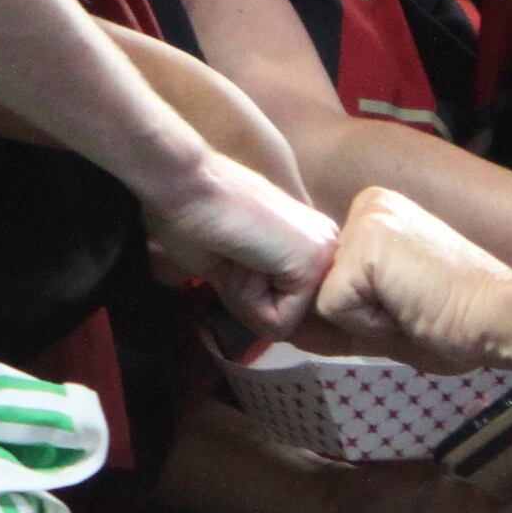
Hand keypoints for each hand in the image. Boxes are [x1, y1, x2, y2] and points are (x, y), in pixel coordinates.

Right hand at [143, 148, 337, 344]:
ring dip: (245, 300)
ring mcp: (325, 253)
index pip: (287, 310)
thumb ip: (262, 293)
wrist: (184, 182)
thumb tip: (274, 330)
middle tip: (230, 255)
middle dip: (249, 301)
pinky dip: (247, 300)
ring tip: (234, 254)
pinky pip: (279, 322)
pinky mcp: (313, 262)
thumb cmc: (194, 218)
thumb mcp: (236, 270)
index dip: (247, 299)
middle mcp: (327, 245)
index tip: (229, 254)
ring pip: (284, 324)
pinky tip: (239, 257)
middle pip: (288, 319)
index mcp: (311, 242)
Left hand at [302, 185, 511, 372]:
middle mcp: (368, 205)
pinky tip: (409, 306)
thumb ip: (332, 319)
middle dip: (358, 318)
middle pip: (320, 288)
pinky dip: (368, 325)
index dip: (360, 314)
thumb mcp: (383, 319)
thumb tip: (280, 328)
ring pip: (323, 300)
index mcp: (376, 215)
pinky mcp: (365, 248)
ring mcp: (366, 221)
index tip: (409, 305)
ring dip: (363, 322)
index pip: (327, 279)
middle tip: (412, 308)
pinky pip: (332, 308)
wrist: (502, 317)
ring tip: (411, 307)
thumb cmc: (455, 321)